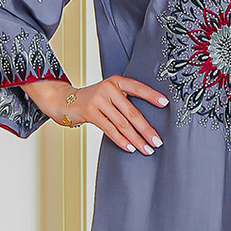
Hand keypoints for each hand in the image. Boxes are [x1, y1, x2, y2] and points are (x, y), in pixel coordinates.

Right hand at [20, 75, 168, 153]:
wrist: (64, 101)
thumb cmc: (92, 100)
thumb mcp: (108, 94)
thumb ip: (124, 100)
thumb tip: (146, 121)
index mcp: (116, 81)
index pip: (138, 87)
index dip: (152, 95)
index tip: (165, 104)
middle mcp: (108, 88)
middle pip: (132, 112)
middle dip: (146, 129)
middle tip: (158, 141)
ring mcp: (99, 100)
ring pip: (123, 124)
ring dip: (136, 139)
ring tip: (147, 149)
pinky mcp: (90, 112)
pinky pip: (110, 129)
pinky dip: (121, 140)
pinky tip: (130, 148)